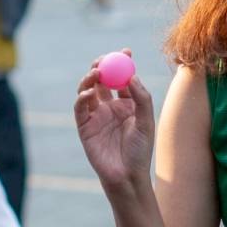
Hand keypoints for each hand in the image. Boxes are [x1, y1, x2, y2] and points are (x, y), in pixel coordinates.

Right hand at [75, 53, 154, 190]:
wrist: (126, 176)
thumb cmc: (139, 151)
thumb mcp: (146, 122)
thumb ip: (141, 98)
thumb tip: (131, 75)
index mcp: (127, 103)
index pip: (122, 77)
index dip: (122, 63)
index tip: (125, 51)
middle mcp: (110, 106)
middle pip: (102, 80)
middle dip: (101, 66)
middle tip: (103, 59)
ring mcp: (96, 115)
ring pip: (88, 89)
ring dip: (89, 79)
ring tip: (96, 74)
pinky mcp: (84, 126)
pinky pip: (80, 107)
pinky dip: (82, 97)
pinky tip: (89, 93)